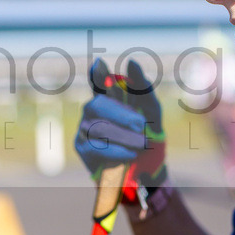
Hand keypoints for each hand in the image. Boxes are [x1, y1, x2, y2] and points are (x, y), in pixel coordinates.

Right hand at [74, 59, 166, 191]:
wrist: (146, 171)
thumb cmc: (148, 137)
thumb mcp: (153, 112)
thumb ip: (144, 88)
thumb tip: (131, 62)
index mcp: (110, 97)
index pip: (98, 80)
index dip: (97, 73)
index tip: (99, 63)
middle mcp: (93, 109)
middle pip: (98, 104)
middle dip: (121, 115)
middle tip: (140, 125)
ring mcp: (84, 127)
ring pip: (98, 127)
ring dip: (123, 136)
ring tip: (141, 144)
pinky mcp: (81, 146)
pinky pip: (94, 146)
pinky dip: (115, 150)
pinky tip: (130, 154)